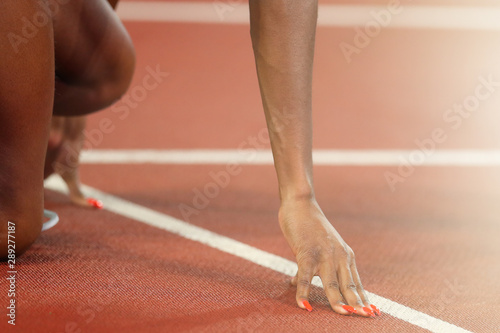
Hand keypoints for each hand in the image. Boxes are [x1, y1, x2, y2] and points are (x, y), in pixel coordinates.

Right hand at [279, 197, 379, 316]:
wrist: (300, 204)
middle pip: (349, 286)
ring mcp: (323, 255)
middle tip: (366, 317)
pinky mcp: (306, 253)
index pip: (356, 283)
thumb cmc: (307, 226)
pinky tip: (304, 305)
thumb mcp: (315, 248)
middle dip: (357, 304)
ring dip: (337, 301)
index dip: (363, 299)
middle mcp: (338, 256)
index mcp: (345, 256)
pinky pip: (306, 277)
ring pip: (331, 283)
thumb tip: (296, 283)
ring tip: (343, 315)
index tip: (372, 313)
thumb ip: (309, 267)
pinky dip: (304, 292)